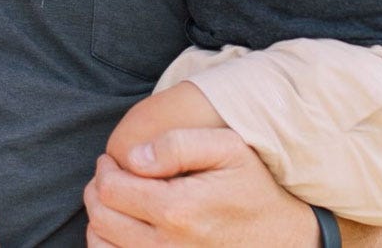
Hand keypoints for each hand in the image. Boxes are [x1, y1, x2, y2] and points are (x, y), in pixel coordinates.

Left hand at [83, 128, 312, 245]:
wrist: (283, 237)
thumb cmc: (253, 187)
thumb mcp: (227, 148)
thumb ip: (177, 143)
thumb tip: (134, 157)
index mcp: (177, 210)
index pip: (110, 189)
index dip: (104, 169)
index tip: (112, 160)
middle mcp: (167, 246)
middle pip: (101, 218)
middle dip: (98, 191)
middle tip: (111, 176)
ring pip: (102, 245)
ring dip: (101, 219)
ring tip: (117, 201)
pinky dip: (110, 244)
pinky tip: (126, 226)